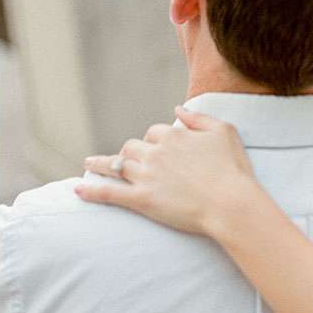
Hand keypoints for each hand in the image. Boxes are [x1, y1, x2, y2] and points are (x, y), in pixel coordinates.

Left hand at [76, 106, 258, 235]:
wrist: (231, 203)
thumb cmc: (233, 170)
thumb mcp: (225, 132)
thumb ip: (200, 118)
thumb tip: (178, 109)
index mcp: (174, 136)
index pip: (155, 132)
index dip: (156, 140)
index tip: (159, 149)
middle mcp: (156, 153)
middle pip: (132, 147)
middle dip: (129, 152)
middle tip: (128, 160)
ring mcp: (146, 176)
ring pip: (116, 166)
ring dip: (100, 164)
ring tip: (89, 164)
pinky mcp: (141, 199)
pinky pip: (110, 192)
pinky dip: (92, 190)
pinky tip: (79, 189)